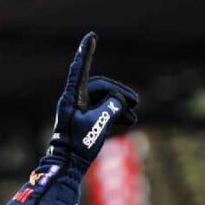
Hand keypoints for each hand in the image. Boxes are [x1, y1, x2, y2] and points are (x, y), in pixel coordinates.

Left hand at [47, 32, 137, 170]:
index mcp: (72, 97)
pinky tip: (129, 121)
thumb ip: (112, 106)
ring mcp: (79, 111)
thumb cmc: (79, 146)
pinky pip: (101, 111)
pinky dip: (115, 114)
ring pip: (103, 100)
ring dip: (120, 105)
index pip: (80, 69)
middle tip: (136, 102)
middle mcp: (74, 101)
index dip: (86, 52)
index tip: (91, 36)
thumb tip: (117, 102)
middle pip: (101, 87)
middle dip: (119, 93)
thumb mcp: (99, 123)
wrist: (68, 168)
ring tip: (134, 115)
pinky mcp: (84, 122)